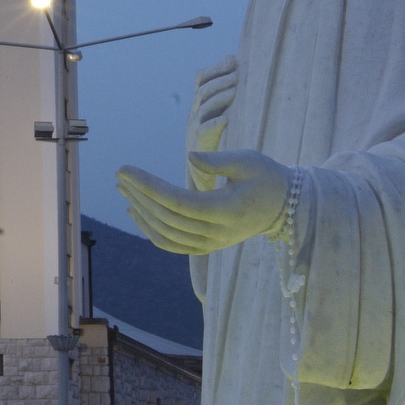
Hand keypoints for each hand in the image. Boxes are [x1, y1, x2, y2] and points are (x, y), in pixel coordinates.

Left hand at [118, 150, 290, 255]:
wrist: (283, 207)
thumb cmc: (265, 177)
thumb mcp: (249, 161)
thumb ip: (218, 160)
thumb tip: (190, 157)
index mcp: (226, 210)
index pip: (177, 201)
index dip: (148, 186)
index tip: (126, 169)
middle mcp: (216, 233)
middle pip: (166, 217)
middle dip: (139, 194)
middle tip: (120, 175)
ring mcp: (211, 244)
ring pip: (165, 234)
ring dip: (140, 211)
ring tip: (123, 189)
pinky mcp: (206, 248)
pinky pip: (171, 244)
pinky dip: (150, 231)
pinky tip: (135, 211)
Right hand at [189, 56, 238, 172]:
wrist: (202, 168)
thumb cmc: (215, 134)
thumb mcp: (219, 109)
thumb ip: (224, 86)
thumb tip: (231, 58)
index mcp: (200, 102)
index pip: (201, 79)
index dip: (215, 69)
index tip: (232, 60)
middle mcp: (195, 112)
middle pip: (203, 90)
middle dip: (220, 80)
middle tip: (237, 74)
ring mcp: (194, 127)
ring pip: (204, 108)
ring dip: (220, 97)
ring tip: (235, 90)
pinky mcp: (200, 143)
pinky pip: (204, 131)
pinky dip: (214, 123)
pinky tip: (226, 118)